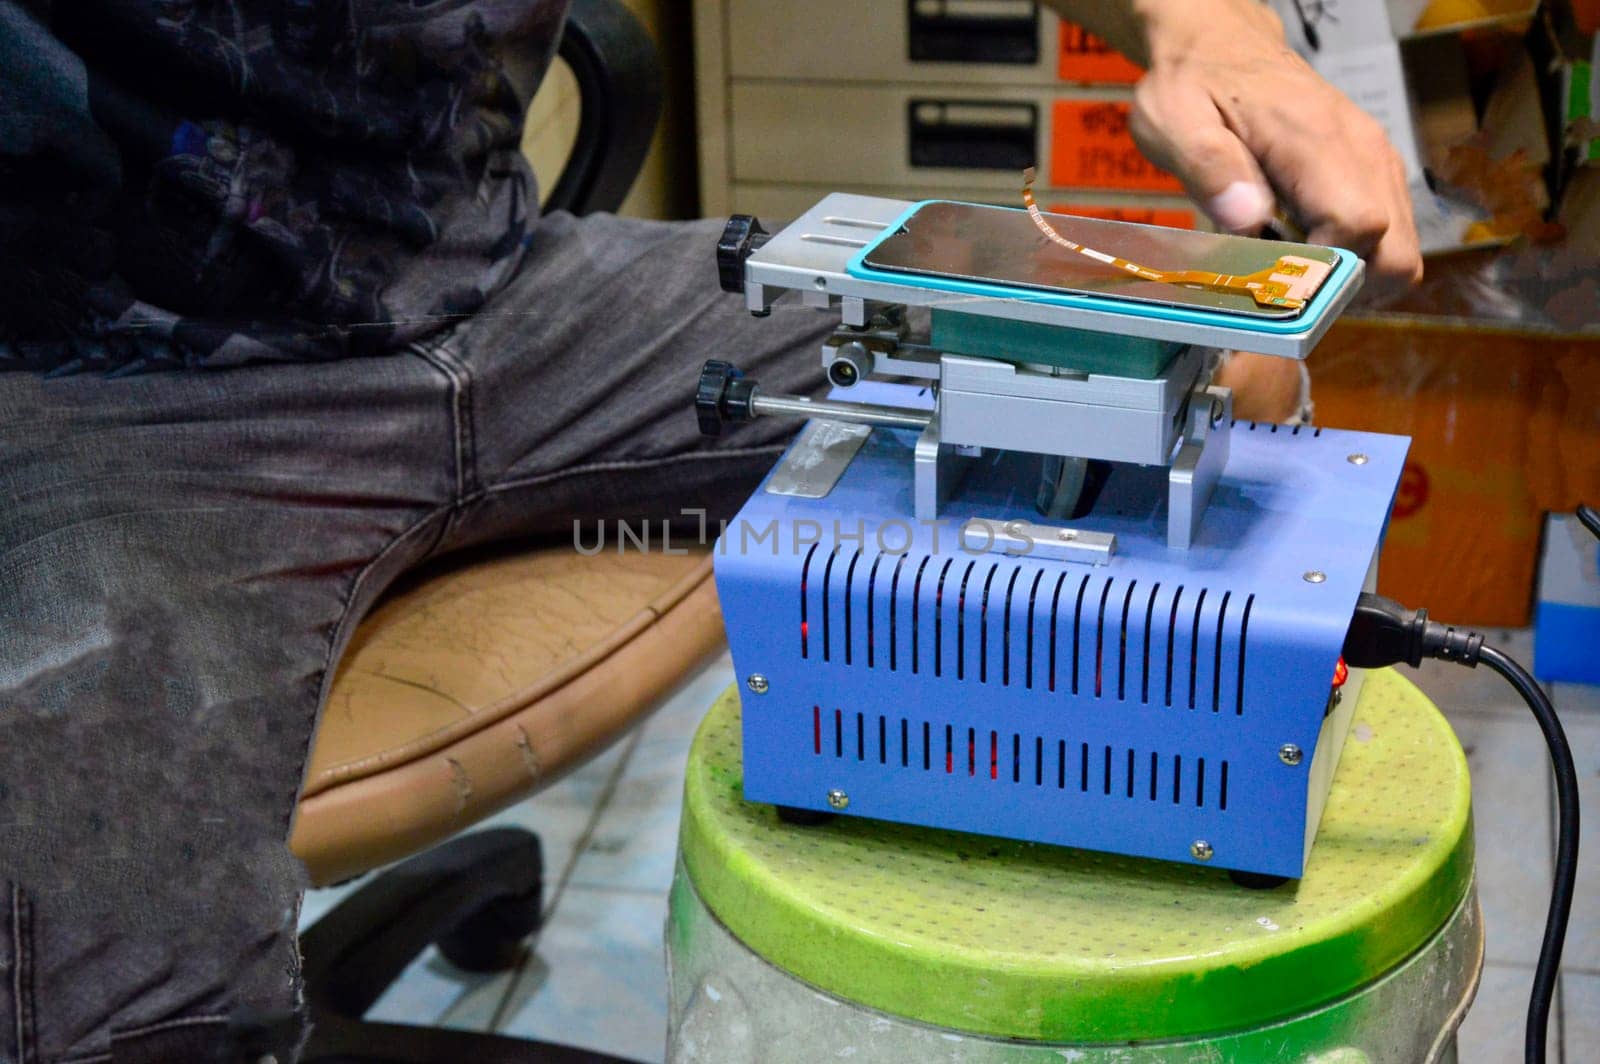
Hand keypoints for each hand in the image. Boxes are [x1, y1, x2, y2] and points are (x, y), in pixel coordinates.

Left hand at [1054, 0, 1422, 300]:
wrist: (1222, 43)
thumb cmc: (1194, 84)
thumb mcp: (1173, 121)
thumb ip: (1210, 169)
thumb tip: (1247, 220)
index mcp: (1316, 141)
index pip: (1358, 226)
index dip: (1322, 269)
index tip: (1276, 276)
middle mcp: (1362, 152)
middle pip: (1396, 254)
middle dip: (1345, 288)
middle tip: (1286, 285)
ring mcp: (1375, 161)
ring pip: (1399, 252)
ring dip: (1350, 278)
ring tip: (1290, 265)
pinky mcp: (1373, 171)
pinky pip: (1388, 234)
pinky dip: (1353, 258)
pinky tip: (1301, 246)